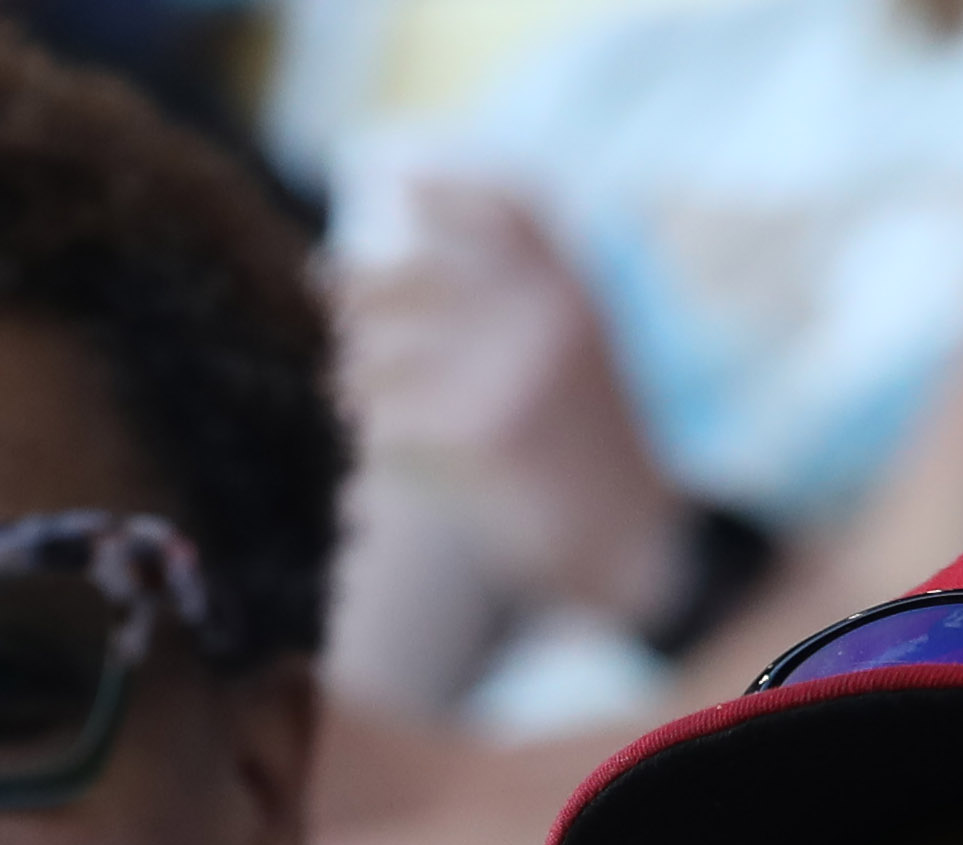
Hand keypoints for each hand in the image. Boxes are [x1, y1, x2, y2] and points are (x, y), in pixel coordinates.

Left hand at [342, 178, 689, 624]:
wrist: (640, 544)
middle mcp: (544, 314)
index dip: (452, 190)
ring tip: (336, 386)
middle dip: (361, 287)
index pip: (511, 209)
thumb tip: (422, 278)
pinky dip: (371, 436)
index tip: (403, 183)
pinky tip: (361, 446)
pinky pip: (393, 423)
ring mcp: (510, 368)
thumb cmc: (600, 459)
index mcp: (576, 289)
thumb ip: (533, 313)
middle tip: (322, 294)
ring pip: (392, 352)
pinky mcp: (481, 434)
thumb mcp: (590, 360)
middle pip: (421, 276)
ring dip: (353, 373)